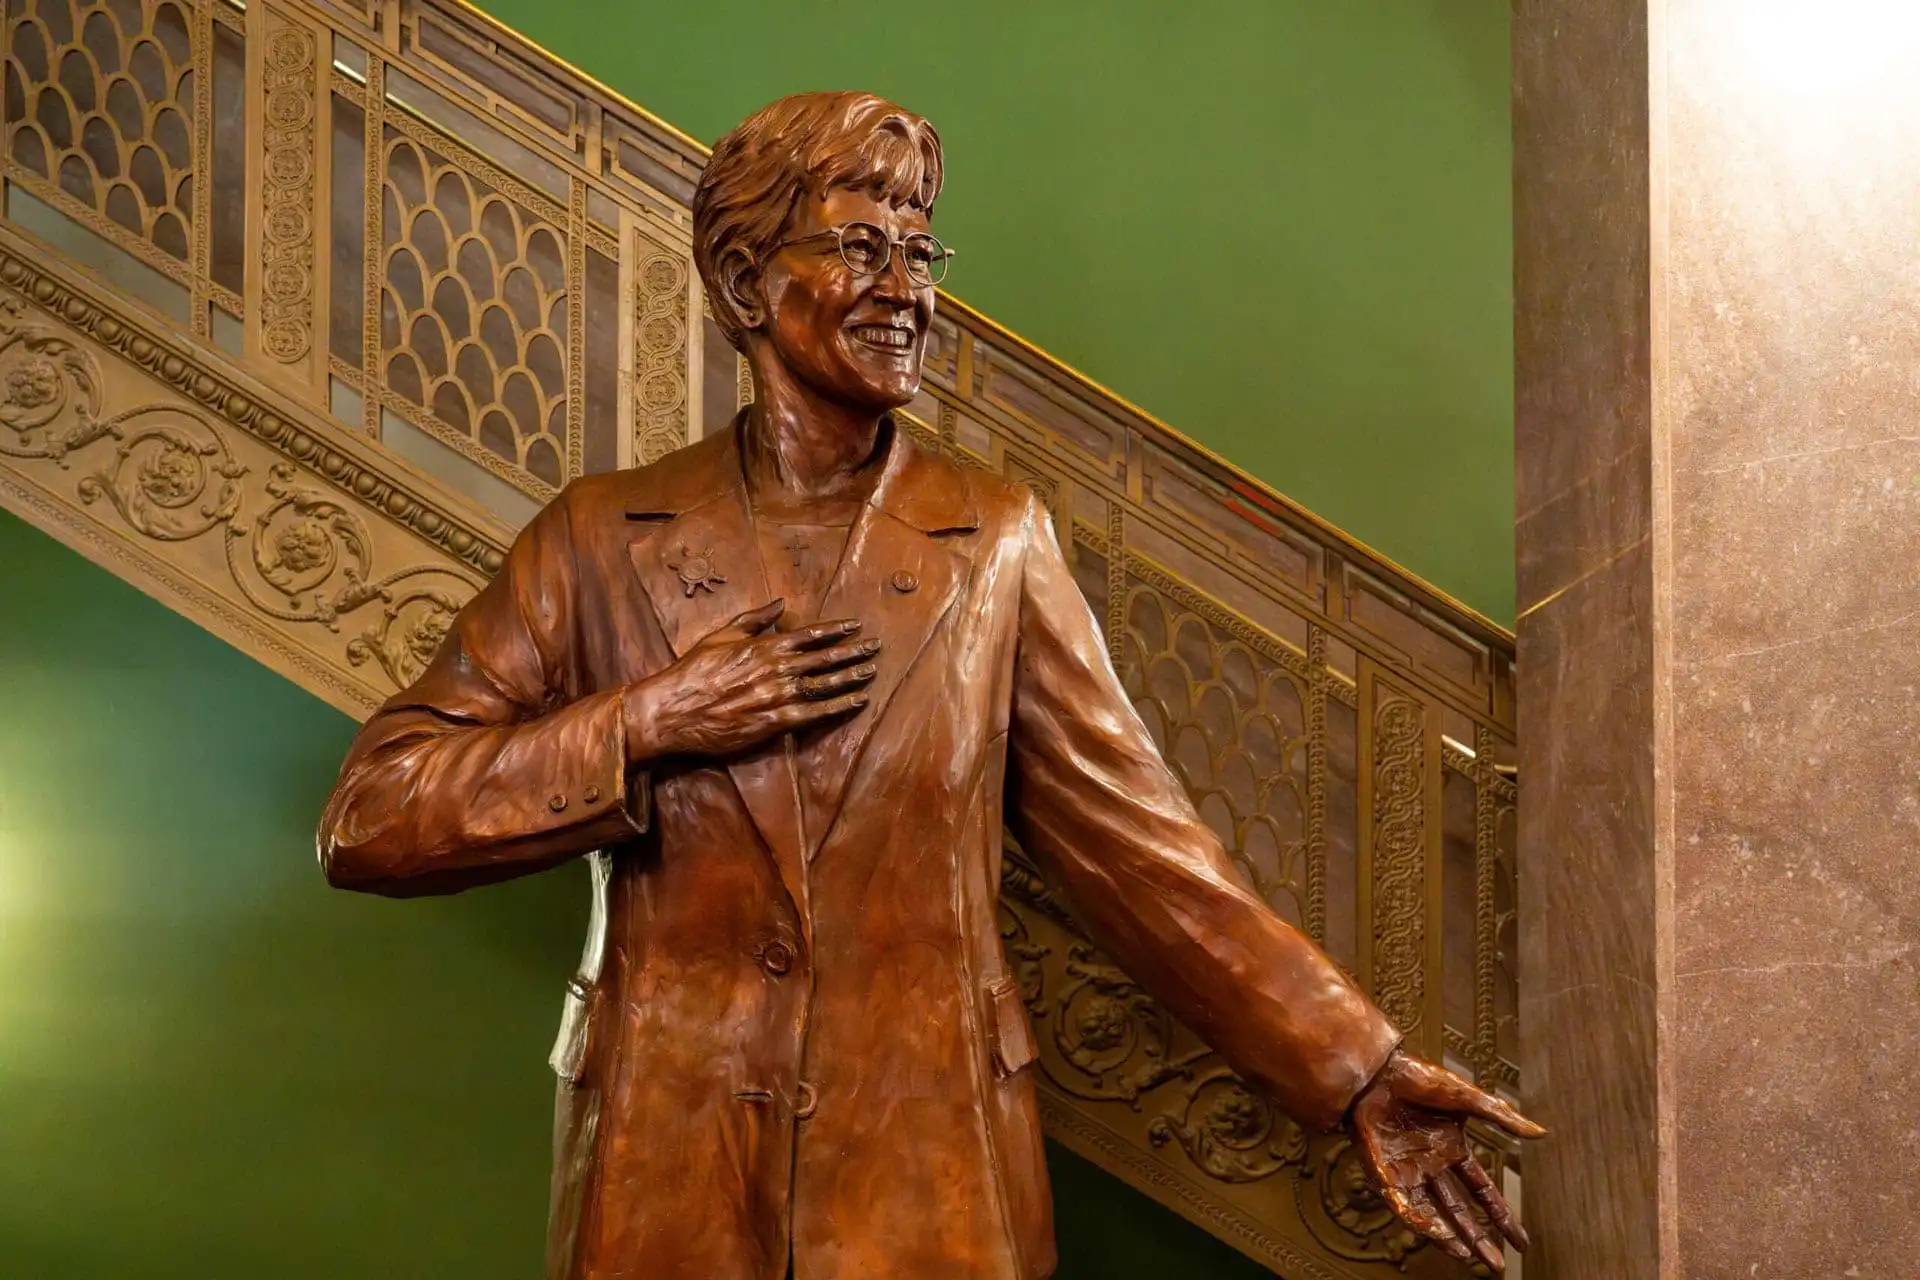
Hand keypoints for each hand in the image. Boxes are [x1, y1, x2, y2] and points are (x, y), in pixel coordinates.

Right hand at [622, 600, 876, 762]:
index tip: (855, 626)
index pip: (810, 635)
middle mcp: (777, 668)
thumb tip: (779, 603)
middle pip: (824, 658)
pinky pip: (815, 713)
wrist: (674, 709)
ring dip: (851, 676)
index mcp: (765, 645)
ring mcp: (778, 695)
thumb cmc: (694, 671)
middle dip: (853, 651)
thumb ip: (754, 619)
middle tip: (875, 647)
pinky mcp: (775, 721)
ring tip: (871, 671)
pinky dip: (839, 706)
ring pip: (825, 684)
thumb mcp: (722, 635)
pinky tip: (857, 701)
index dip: (836, 630)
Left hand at [1349, 1049, 1544, 1272]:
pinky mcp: (1386, 1175)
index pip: (1482, 1190)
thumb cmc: (1416, 1077)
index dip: (1501, 1215)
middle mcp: (1432, 1165)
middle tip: (1498, 1266)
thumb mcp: (1466, 1097)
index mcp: (1452, 1148)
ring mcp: (1409, 1172)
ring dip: (1453, 1238)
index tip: (1521, 1240)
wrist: (1376, 1072)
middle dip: (1480, 1238)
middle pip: (1460, 1211)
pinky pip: (1406, 1206)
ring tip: (1473, 1258)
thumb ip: (1501, 1117)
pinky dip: (1424, 1223)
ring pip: (1435, 1215)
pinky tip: (1443, 1238)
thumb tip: (1539, 1133)